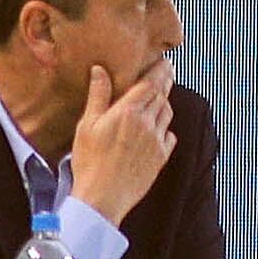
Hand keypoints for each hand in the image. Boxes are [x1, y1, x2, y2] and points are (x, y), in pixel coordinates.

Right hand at [69, 63, 176, 226]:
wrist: (103, 197)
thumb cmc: (89, 161)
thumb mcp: (88, 124)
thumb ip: (98, 95)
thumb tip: (100, 70)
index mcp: (129, 112)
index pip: (151, 83)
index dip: (160, 70)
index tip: (164, 61)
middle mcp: (148, 124)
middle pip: (162, 96)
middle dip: (165, 82)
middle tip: (165, 72)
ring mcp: (157, 141)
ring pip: (168, 114)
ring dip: (164, 103)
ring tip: (158, 97)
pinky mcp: (161, 157)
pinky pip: (169, 135)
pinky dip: (165, 127)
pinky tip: (158, 127)